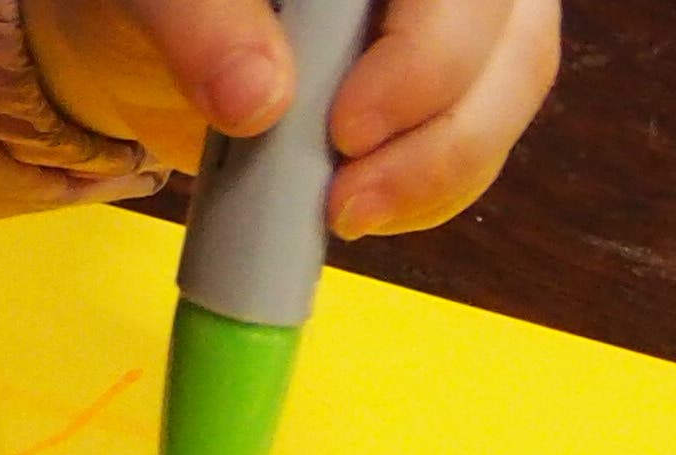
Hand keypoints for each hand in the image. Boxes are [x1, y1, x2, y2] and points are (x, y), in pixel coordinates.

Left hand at [23, 0, 559, 230]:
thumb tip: (257, 101)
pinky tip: (365, 207)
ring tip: (348, 214)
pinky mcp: (465, 70)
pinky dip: (435, 188)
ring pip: (515, 80)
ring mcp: (465, 8)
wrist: (160, 32)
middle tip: (348, 199)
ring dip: (444, 171)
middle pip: (509, 29)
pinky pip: (489, 132)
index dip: (427, 51)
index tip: (347, 129)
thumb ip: (197, 22)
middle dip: (440, 130)